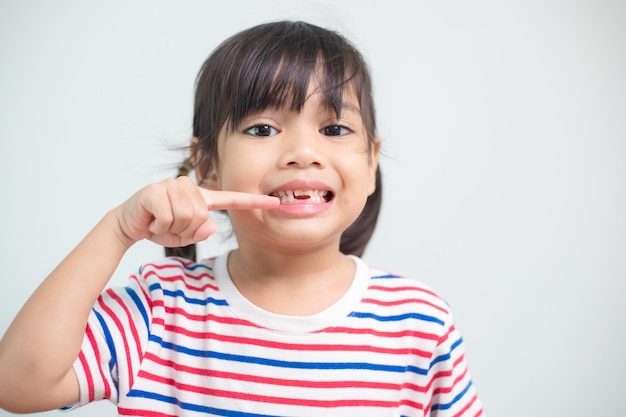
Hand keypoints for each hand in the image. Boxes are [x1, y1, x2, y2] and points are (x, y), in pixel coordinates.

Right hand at [113, 176, 278, 247]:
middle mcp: (189, 187)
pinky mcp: (155, 191)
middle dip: (184, 230)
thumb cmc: (160, 227)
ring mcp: (172, 185)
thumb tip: (210, 224)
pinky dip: (159, 226)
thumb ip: (200, 232)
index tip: (275, 203)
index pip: (232, 199)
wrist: (129, 225)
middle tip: (169, 226)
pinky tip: (151, 219)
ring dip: (171, 228)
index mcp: (201, 198)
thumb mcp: (184, 236)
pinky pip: (169, 217)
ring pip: (187, 217)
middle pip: (202, 216)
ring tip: (160, 222)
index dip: (253, 202)